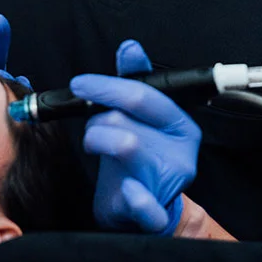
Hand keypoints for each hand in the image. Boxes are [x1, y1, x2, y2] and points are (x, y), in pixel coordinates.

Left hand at [71, 40, 200, 234]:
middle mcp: (182, 151)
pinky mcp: (157, 214)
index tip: (80, 85)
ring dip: (97, 142)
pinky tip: (129, 190)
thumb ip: (134, 81)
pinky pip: (147, 205)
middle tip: (89, 123)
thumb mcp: (136, 117)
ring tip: (97, 147)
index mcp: (180, 123)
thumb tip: (130, 47)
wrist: (141, 208)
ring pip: (124, 146)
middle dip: (97, 118)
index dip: (106, 86)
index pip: (142, 95)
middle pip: (126, 120)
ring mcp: (171, 182)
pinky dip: (136, 197)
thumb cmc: (136, 157)